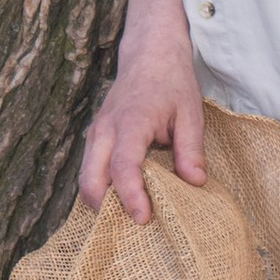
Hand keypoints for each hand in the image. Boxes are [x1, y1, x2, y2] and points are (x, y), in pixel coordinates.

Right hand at [81, 35, 205, 221]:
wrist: (149, 52)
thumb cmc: (172, 81)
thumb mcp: (191, 113)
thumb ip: (190, 149)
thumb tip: (194, 183)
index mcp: (131, 122)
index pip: (123, 167)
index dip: (131, 196)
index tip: (144, 218)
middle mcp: (105, 129)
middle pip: (90, 179)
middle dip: (106, 208)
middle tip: (132, 227)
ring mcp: (96, 132)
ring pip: (85, 177)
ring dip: (101, 201)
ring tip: (127, 218)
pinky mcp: (95, 136)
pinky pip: (89, 169)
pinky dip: (100, 188)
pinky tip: (121, 199)